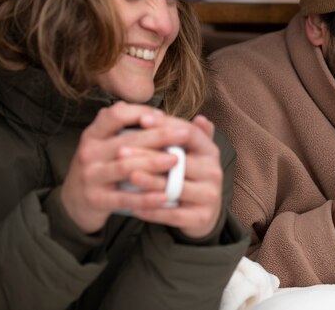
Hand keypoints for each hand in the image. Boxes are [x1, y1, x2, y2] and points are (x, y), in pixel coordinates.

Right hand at [61, 102, 180, 232]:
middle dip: (158, 136)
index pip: (115, 115)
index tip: (163, 116)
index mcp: (93, 134)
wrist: (74, 201)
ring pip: (125, 167)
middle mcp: (89, 152)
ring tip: (176, 160)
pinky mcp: (96, 200)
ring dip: (153, 162)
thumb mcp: (105, 143)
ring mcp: (90, 177)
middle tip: (185, 134)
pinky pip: (124, 198)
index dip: (140, 113)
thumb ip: (126, 128)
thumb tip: (158, 114)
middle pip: (126, 141)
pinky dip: (146, 198)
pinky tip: (165, 196)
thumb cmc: (101, 165)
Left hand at [128, 114, 222, 238]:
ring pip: (174, 186)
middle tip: (120, 152)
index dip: (165, 125)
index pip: (189, 133)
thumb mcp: (191, 152)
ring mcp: (209, 195)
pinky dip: (152, 210)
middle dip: (147, 155)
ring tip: (128, 177)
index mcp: (210, 151)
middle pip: (177, 160)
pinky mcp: (201, 217)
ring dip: (149, 182)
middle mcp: (214, 171)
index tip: (140, 120)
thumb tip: (198, 116)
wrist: (203, 213)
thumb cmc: (190, 175)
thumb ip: (184, 134)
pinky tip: (134, 205)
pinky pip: (173, 214)